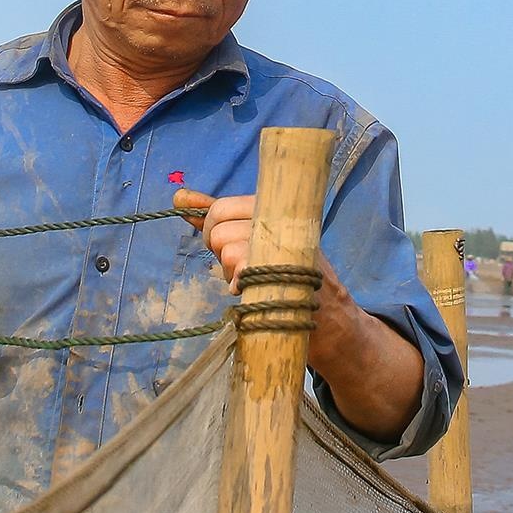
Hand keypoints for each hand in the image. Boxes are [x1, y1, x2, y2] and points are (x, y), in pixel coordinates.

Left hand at [174, 188, 419, 436]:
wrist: (332, 316)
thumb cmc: (289, 274)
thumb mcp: (257, 238)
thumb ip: (220, 217)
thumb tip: (180, 196)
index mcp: (275, 205)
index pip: (220, 207)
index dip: (210, 228)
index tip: (222, 246)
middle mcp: (283, 219)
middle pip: (220, 230)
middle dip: (220, 253)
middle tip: (241, 269)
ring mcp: (287, 245)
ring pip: (229, 251)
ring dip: (233, 273)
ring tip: (254, 282)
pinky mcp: (289, 272)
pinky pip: (244, 272)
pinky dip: (243, 285)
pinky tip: (255, 293)